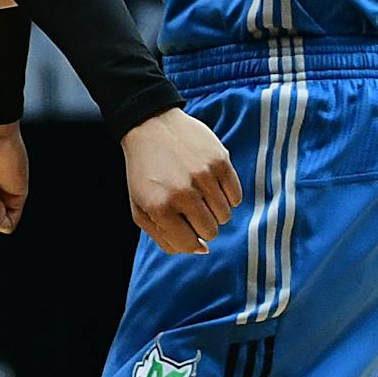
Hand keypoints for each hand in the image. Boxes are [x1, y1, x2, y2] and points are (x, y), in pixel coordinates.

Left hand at [121, 108, 240, 254]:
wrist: (151, 126)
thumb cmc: (145, 172)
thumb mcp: (141, 209)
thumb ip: (165, 238)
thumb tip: (202, 250)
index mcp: (160, 208)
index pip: (189, 244)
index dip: (189, 240)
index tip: (185, 227)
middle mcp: (182, 193)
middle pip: (210, 232)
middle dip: (202, 225)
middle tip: (191, 208)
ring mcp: (203, 176)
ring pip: (225, 215)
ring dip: (214, 210)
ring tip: (200, 194)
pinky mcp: (220, 161)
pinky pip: (236, 197)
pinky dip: (227, 196)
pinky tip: (212, 185)